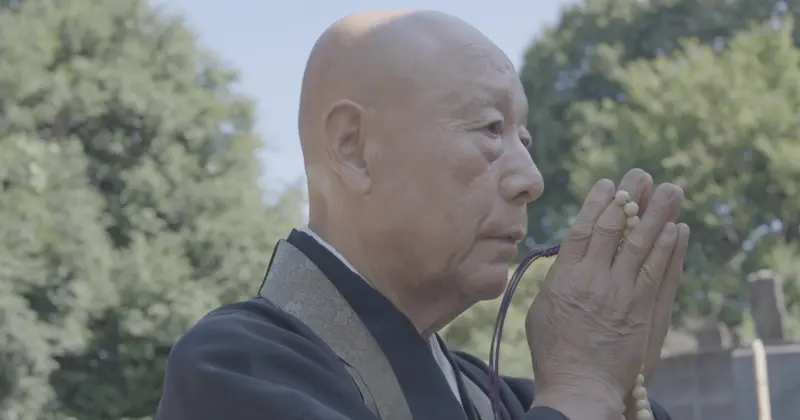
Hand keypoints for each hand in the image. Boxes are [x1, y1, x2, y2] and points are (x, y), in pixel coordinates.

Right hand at [526, 169, 686, 419]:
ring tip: (671, 190)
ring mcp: (621, 293)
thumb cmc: (555, 351)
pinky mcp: (643, 310)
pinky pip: (659, 272)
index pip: (583, 229)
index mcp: (565, 278)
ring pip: (643, 245)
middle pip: (615, 229)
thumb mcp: (542, 310)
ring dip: (659, 215)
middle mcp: (594, 280)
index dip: (597, 203)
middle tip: (641, 174)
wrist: (580, 386)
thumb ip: (558, 280)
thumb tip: (569, 257)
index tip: (609, 184)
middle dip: (630, 198)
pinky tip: (677, 229)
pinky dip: (670, 249)